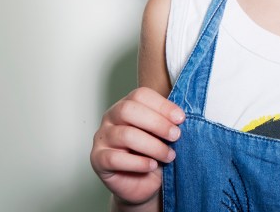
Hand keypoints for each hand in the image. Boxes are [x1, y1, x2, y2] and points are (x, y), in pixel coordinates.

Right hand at [90, 87, 184, 206]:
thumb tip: (181, 117)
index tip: (181, 118)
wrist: (142, 184)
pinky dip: (138, 162)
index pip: (140, 95)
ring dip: (153, 146)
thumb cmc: (153, 154)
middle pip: (129, 110)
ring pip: (126, 135)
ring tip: (169, 156)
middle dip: (157, 123)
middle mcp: (110, 118)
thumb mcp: (162, 134)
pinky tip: (152, 165)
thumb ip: (167, 122)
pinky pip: (116, 158)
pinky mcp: (98, 159)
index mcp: (126, 105)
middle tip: (176, 136)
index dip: (162, 105)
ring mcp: (102, 138)